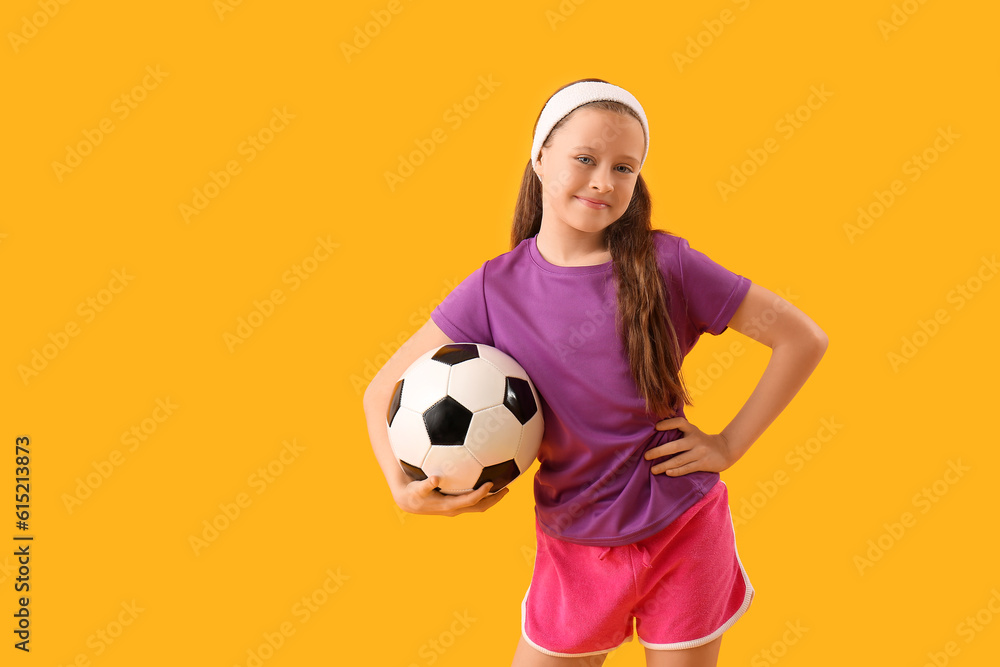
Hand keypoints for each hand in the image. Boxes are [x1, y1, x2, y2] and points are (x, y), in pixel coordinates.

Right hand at [393, 476, 509, 516]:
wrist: (409, 502)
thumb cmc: (413, 493)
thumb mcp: (417, 489)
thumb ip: (426, 484)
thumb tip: (435, 478)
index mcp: (449, 506)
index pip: (470, 501)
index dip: (482, 493)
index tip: (491, 483)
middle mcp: (455, 509)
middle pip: (479, 507)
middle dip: (494, 500)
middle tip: (507, 489)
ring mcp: (456, 508)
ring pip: (478, 506)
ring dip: (491, 499)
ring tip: (503, 488)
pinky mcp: (455, 504)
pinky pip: (472, 501)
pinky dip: (482, 495)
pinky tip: (486, 483)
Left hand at [644, 417, 733, 475]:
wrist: (725, 450)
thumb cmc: (702, 441)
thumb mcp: (693, 432)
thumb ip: (680, 431)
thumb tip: (656, 430)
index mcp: (692, 429)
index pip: (679, 422)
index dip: (668, 423)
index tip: (656, 427)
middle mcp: (695, 439)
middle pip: (675, 446)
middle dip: (659, 452)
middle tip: (646, 456)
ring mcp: (700, 452)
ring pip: (679, 460)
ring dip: (664, 465)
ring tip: (653, 469)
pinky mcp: (703, 463)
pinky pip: (687, 468)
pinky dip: (676, 471)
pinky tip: (667, 473)